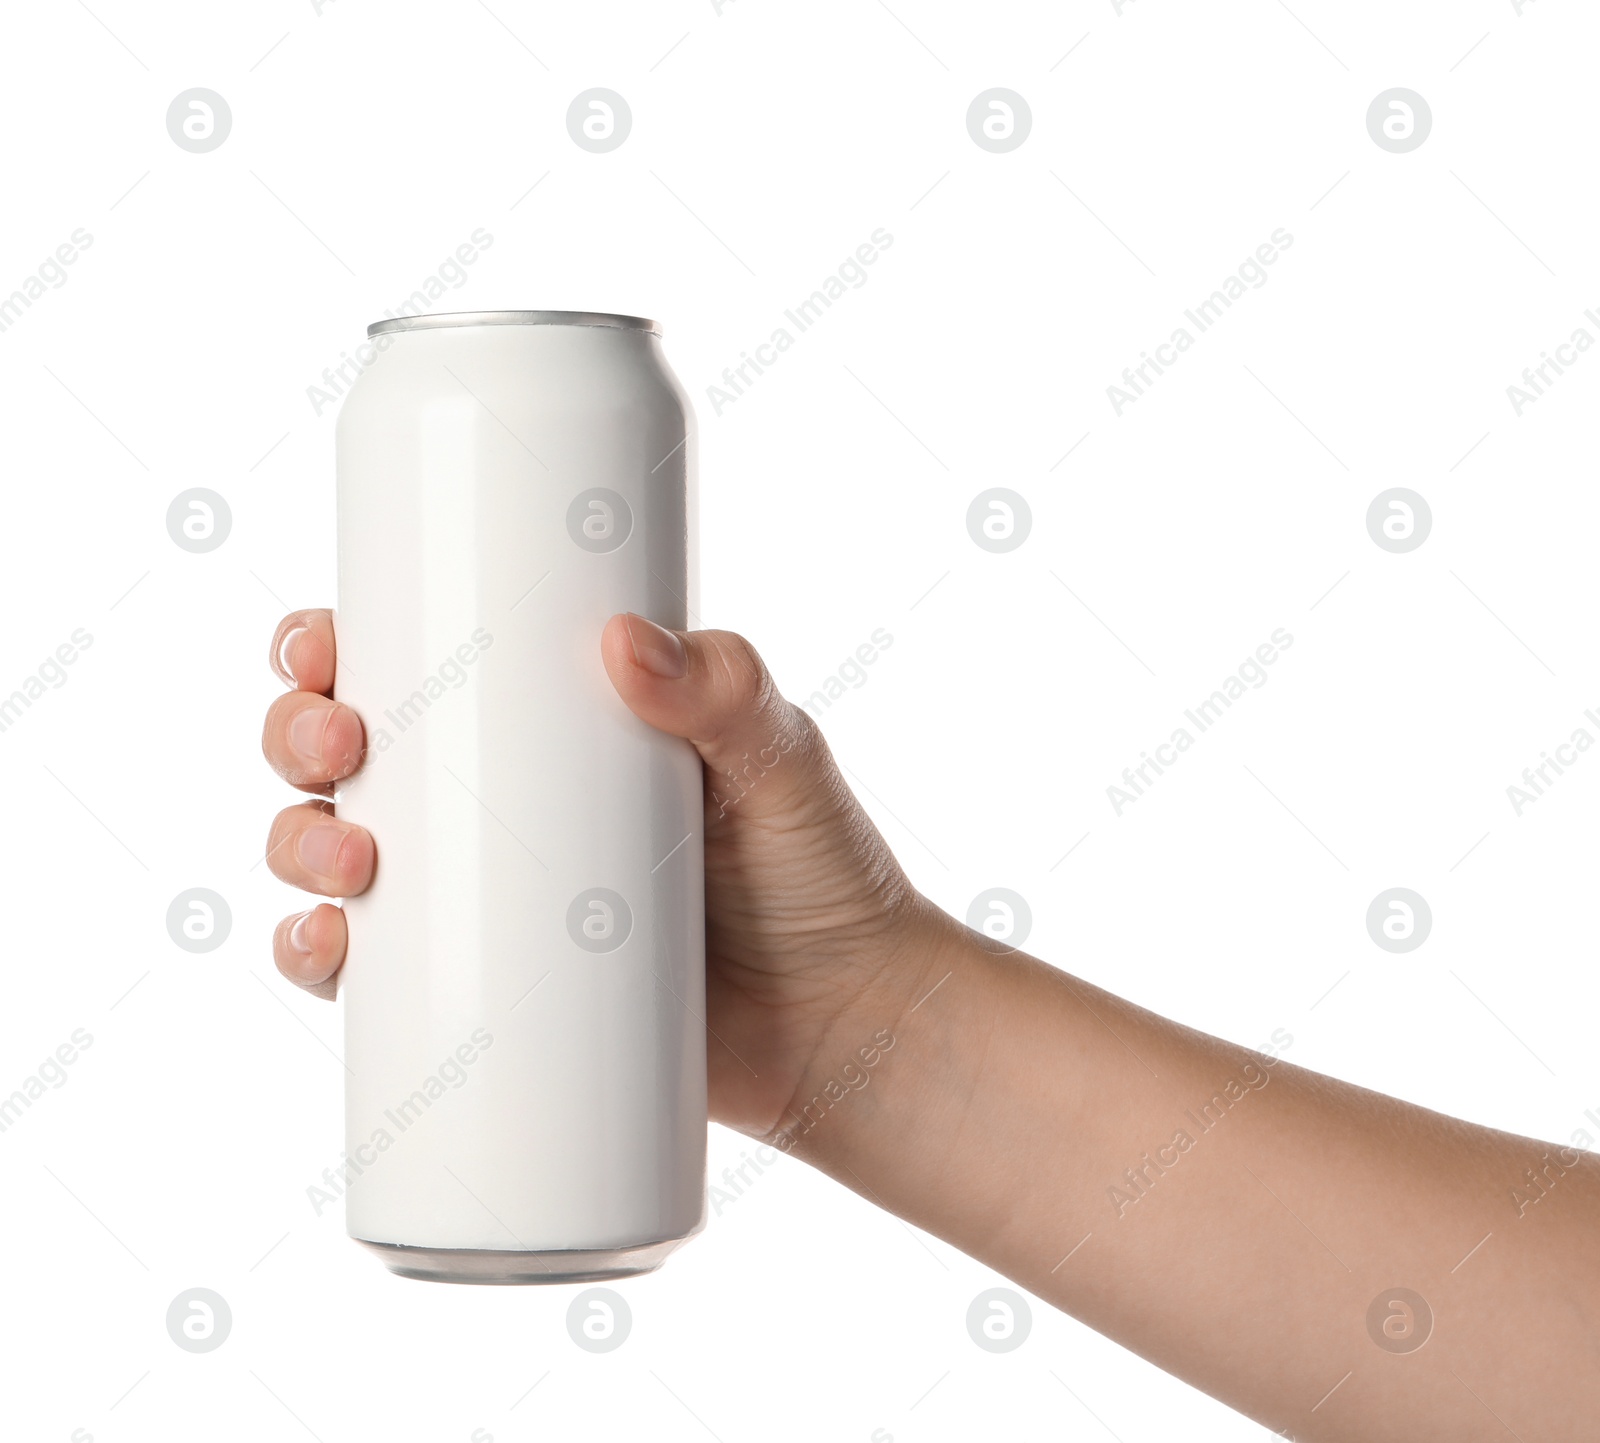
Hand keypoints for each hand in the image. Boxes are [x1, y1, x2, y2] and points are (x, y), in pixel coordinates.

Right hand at [261, 609, 946, 1137]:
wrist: (844, 1026)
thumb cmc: (819, 875)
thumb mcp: (783, 762)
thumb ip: (729, 690)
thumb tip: (625, 640)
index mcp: (551, 726)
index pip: (420, 662)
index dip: (337, 647)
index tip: (324, 647)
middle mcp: (499, 806)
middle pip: (350, 754)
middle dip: (300, 736)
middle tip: (339, 749)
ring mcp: (487, 906)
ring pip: (337, 856)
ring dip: (296, 843)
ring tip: (350, 860)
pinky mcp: (489, 1000)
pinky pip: (371, 979)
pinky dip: (318, 960)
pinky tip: (322, 951)